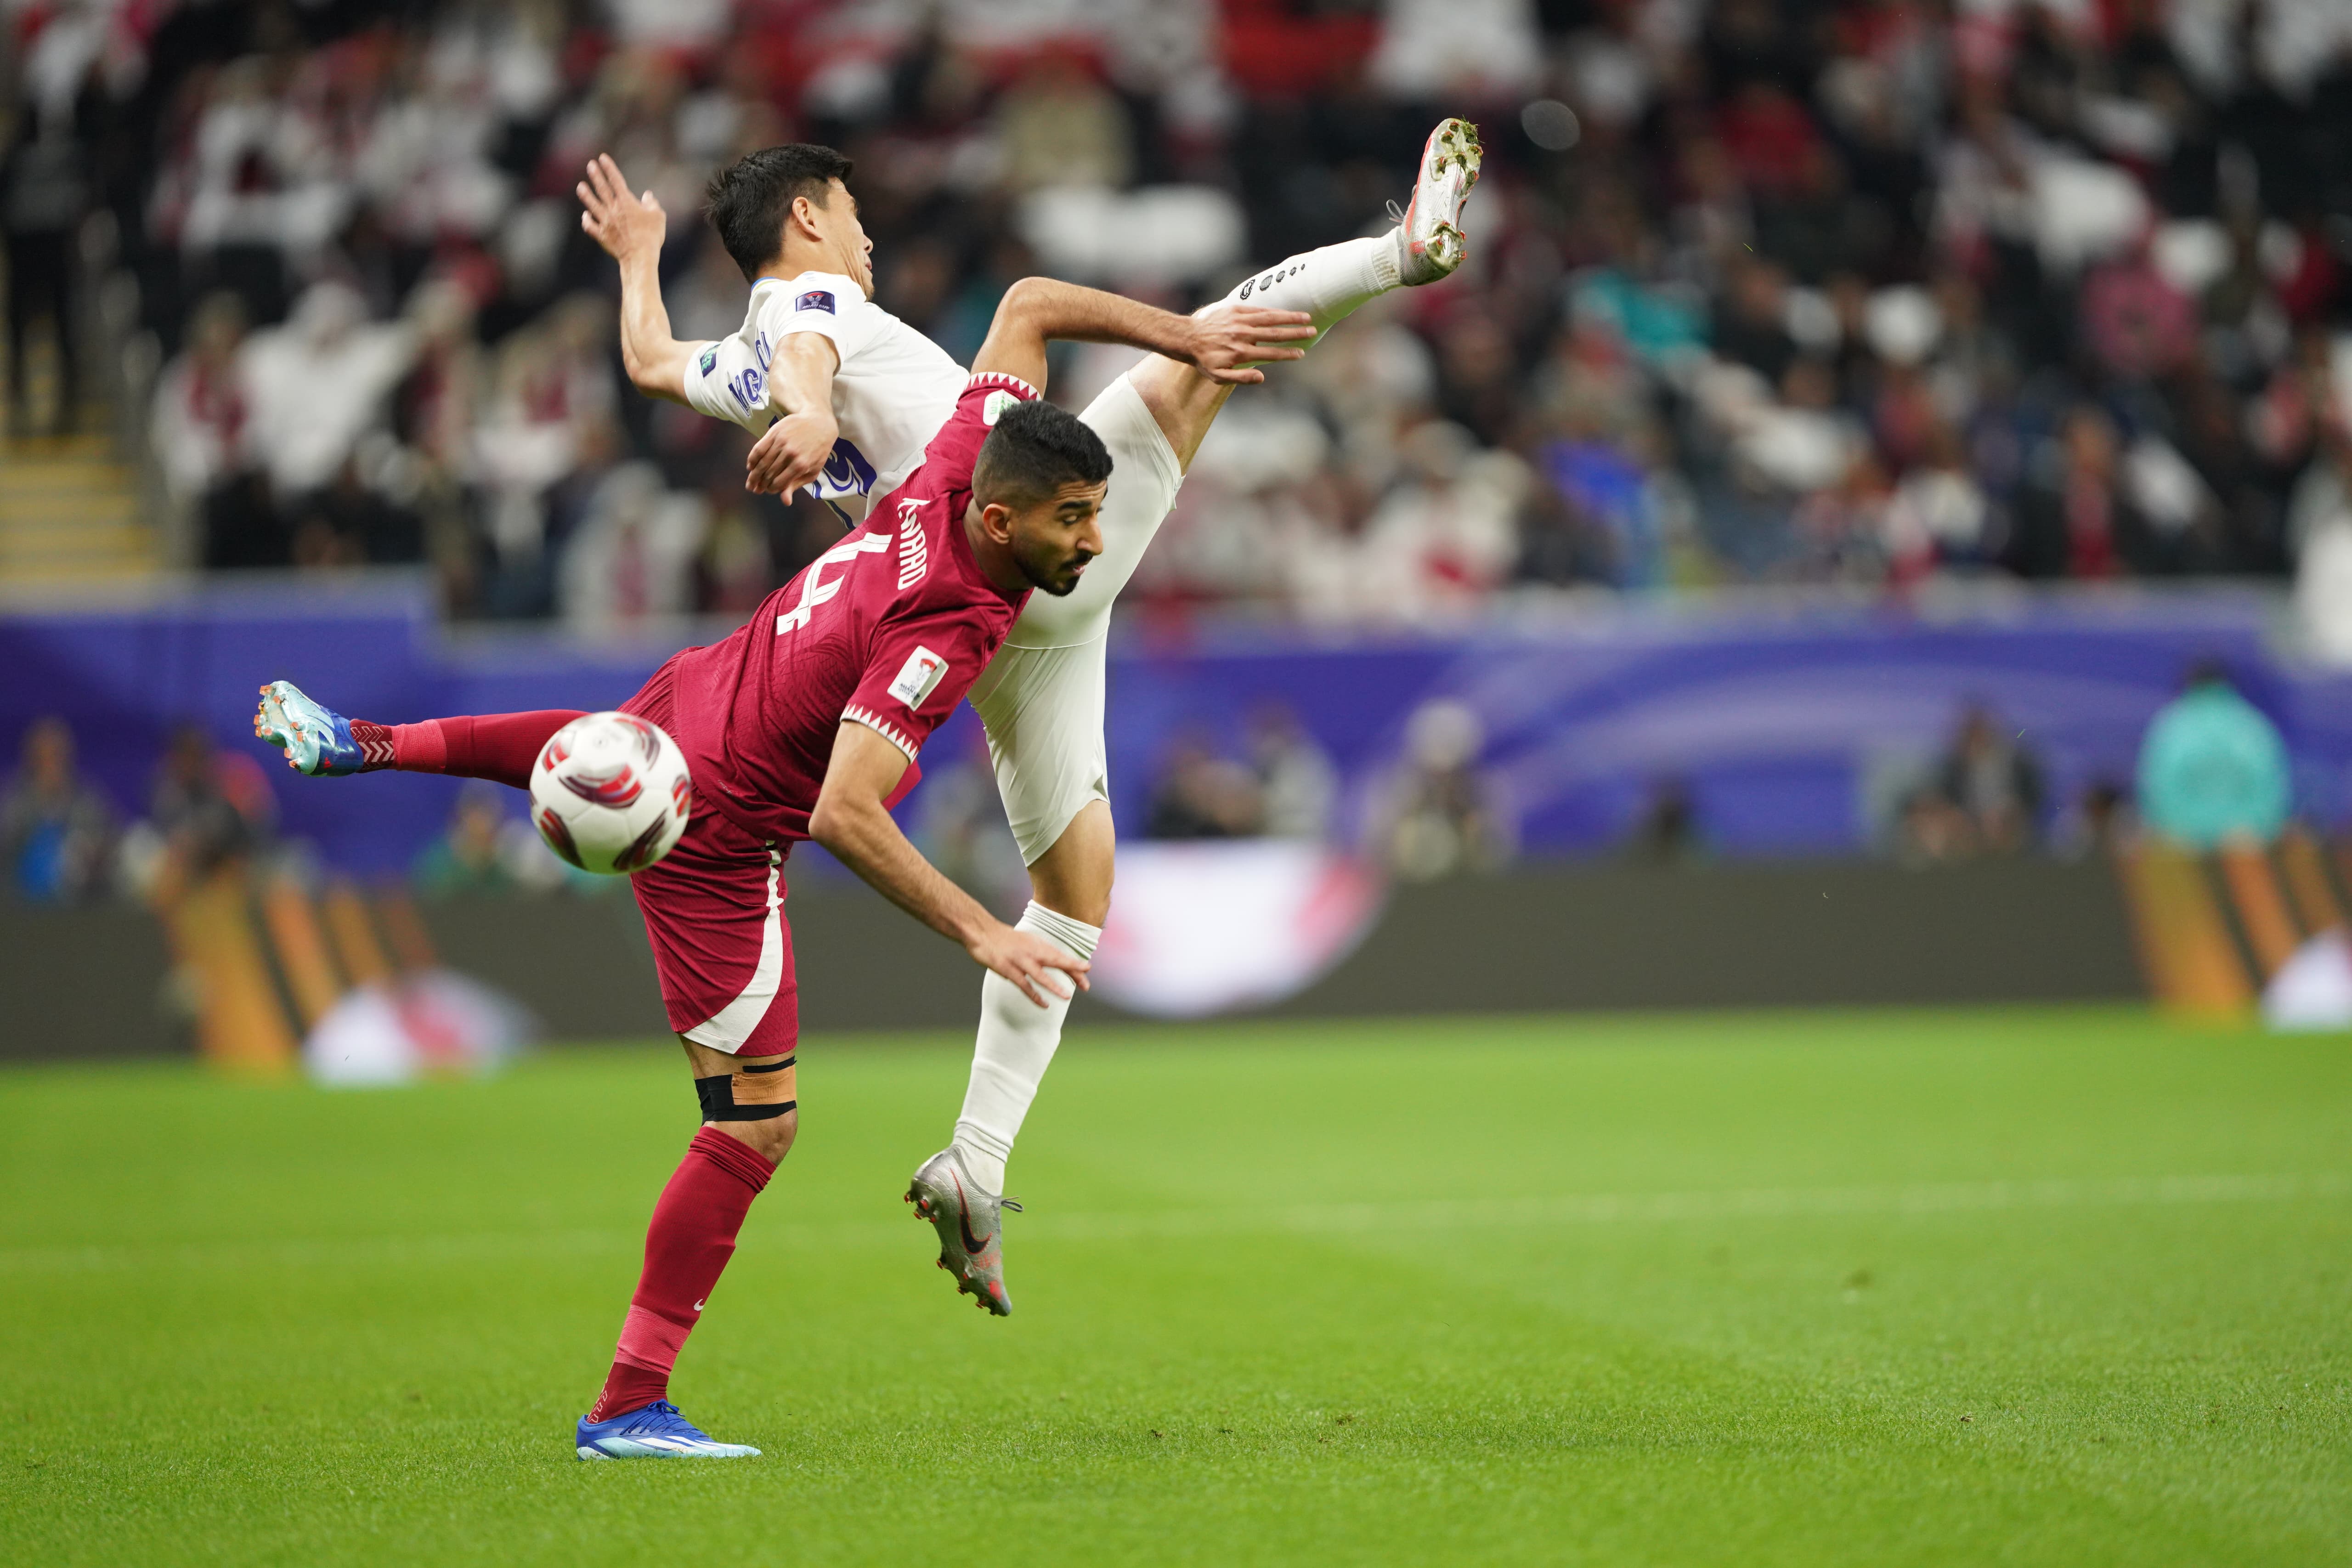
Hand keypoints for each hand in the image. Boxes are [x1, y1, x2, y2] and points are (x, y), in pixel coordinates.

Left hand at [577, 154, 665, 264]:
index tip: (602, 158)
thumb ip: (652, 203)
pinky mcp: (602, 237)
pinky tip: (585, 215)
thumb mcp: (658, 216)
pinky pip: (591, 226)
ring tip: (580, 186)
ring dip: (586, 195)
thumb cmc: (651, 236)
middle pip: (602, 189)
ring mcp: (605, 223)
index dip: (609, 168)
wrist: (639, 257)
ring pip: (592, 205)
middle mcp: (613, 210)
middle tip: (590, 165)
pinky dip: (587, 220)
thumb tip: (647, 196)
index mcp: (626, 202)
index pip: (616, 180)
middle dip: (596, 176)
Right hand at [745, 408, 840, 495]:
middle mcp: (790, 454)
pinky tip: (750, 466)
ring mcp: (781, 442)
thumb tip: (785, 502)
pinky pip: (758, 448)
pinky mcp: (774, 432)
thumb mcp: (812, 470)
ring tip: (750, 483)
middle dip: (760, 484)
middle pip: (768, 473)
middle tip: (755, 489)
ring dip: (754, 475)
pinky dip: (752, 459)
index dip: (771, 489)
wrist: (819, 423)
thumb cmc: (817, 450)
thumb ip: (796, 485)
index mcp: (801, 465)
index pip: (779, 483)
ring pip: (761, 462)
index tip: (768, 491)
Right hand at [967, 921, 1090, 1008]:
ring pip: (1040, 975)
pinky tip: (1044, 1004)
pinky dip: (1034, 995)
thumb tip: (1052, 958)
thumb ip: (1038, 950)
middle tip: (1086, 985)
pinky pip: (1024, 985)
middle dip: (1072, 972)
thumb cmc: (1004, 939)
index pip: (1060, 955)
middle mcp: (1032, 951)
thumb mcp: (1026, 940)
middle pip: (1056, 962)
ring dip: (1054, 986)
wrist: (981, 931)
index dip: (1074, 963)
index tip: (1087, 970)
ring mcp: (1020, 960)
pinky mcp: (1008, 969)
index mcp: (1037, 943)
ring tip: (1067, 996)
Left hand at [1181, 304, 1316, 384]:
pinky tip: (1285, 312)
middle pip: (1274, 334)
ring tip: (1306, 318)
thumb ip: (1241, 378)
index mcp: (1241, 353)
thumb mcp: (1219, 377)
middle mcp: (1242, 336)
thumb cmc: (1205, 360)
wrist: (1188, 338)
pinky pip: (1258, 310)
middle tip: (1312, 331)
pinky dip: (1273, 311)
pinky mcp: (1235, 310)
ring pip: (1269, 318)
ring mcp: (1239, 321)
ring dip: (1289, 317)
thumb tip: (1262, 377)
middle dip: (1295, 333)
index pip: (1270, 353)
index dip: (1287, 353)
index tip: (1301, 353)